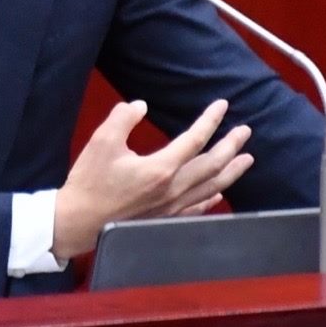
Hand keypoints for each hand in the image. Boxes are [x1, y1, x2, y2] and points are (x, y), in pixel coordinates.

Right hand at [51, 99, 253, 261]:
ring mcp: (170, 208)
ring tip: (247, 159)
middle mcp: (172, 190)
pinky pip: (196, 208)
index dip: (210, 120)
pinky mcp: (163, 219)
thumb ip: (123, 118)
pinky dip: (212, 198)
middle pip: (212, 165)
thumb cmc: (89, 182)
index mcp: (160, 169)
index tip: (222, 105)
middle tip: (246, 131)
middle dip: (232, 146)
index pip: (195, 140)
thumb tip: (140, 106)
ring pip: (210, 188)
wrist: (78, 222)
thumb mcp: (102, 141)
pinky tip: (219, 193)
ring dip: (231, 172)